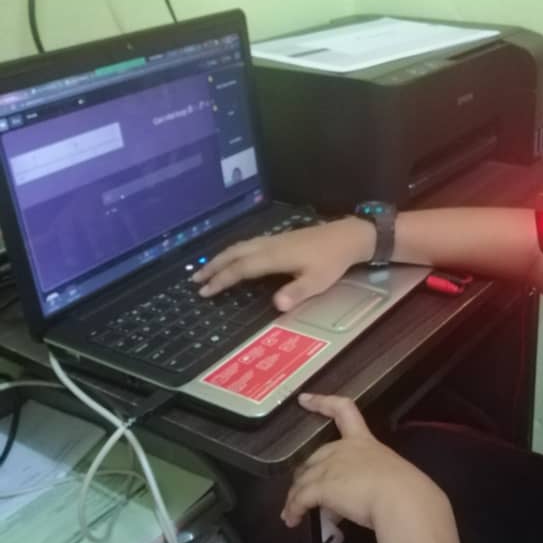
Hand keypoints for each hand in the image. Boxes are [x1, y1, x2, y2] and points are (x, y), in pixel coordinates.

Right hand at [192, 217, 373, 310]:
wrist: (347, 236)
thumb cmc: (332, 261)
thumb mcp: (317, 281)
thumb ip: (297, 293)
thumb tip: (276, 305)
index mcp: (274, 257)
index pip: (241, 268)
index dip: (222, 279)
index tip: (205, 291)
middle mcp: (269, 245)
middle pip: (234, 253)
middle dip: (213, 266)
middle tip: (195, 279)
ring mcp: (273, 239)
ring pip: (240, 246)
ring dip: (221, 257)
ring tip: (206, 269)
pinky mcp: (279, 238)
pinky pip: (248, 243)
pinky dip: (234, 251)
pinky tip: (233, 257)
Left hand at [282, 393, 441, 530]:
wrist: (400, 499)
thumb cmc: (404, 487)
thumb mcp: (388, 474)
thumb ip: (375, 478)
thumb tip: (369, 496)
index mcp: (363, 441)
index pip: (343, 410)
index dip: (322, 402)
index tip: (304, 398)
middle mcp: (343, 449)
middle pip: (315, 456)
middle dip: (305, 474)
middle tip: (302, 492)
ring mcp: (330, 467)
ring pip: (303, 480)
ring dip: (295, 497)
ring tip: (291, 514)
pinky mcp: (321, 487)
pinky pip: (300, 498)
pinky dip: (293, 510)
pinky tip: (292, 520)